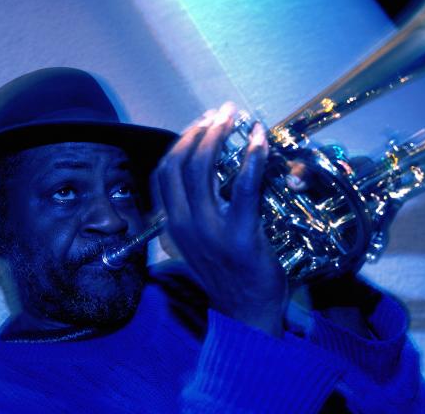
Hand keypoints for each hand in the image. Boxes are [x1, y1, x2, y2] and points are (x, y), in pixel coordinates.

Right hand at [157, 103, 288, 335]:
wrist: (246, 311)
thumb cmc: (227, 273)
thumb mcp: (199, 244)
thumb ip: (195, 213)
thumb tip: (206, 178)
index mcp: (172, 224)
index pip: (165, 172)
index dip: (182, 142)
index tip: (200, 124)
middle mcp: (183, 224)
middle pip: (182, 163)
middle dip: (201, 130)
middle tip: (222, 112)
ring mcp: (209, 229)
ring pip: (205, 168)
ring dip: (220, 135)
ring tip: (236, 117)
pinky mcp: (239, 233)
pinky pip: (243, 186)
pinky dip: (251, 157)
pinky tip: (259, 140)